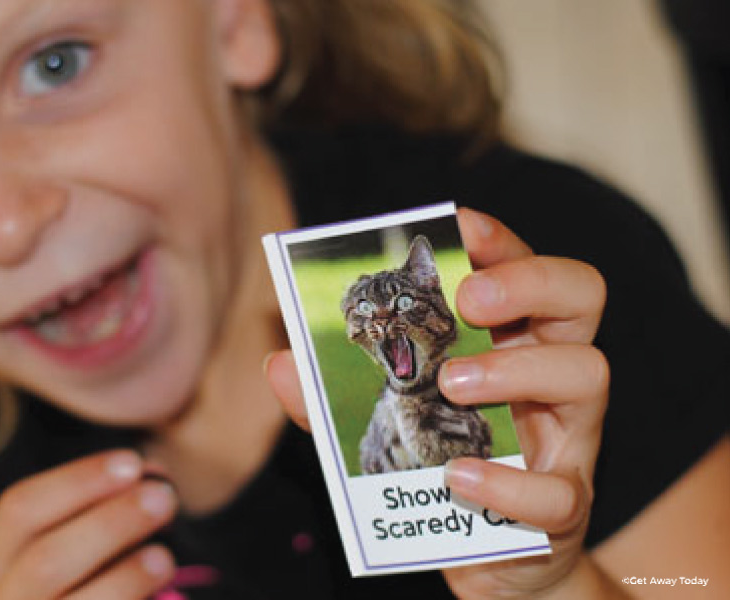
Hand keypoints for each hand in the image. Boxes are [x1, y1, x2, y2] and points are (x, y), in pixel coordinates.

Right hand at [0, 450, 177, 598]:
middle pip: (45, 561)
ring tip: (165, 557)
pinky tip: (165, 598)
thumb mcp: (71, 547)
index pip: (19, 509)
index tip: (132, 462)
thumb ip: (101, 512)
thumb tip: (153, 479)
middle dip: (109, 524)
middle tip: (163, 498)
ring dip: (124, 579)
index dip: (77, 481)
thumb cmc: (76, 583)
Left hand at [267, 208, 613, 598]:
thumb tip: (279, 363)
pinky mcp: (564, 505)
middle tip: (470, 298)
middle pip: (581, 293)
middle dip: (529, 279)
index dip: (499, 240)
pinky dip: (507, 482)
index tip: (460, 223)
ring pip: (587, 372)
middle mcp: (549, 373)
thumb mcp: (381, 424)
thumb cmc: (438, 468)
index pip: (521, 268)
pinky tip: (459, 477)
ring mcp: (568, 436)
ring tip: (454, 384)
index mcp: (508, 339)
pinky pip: (559, 490)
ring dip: (517, 369)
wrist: (485, 559)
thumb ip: (328, 397)